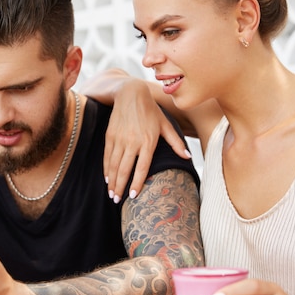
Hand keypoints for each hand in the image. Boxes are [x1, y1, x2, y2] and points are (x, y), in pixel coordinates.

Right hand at [104, 79, 188, 200]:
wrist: (131, 94)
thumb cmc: (151, 110)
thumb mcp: (166, 125)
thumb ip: (176, 142)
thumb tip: (188, 157)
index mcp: (148, 141)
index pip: (141, 168)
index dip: (137, 183)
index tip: (133, 196)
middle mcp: (132, 142)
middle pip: (124, 169)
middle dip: (120, 187)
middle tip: (116, 200)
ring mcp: (119, 139)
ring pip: (113, 165)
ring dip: (111, 181)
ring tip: (111, 193)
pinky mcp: (110, 135)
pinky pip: (107, 156)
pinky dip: (106, 168)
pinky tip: (107, 178)